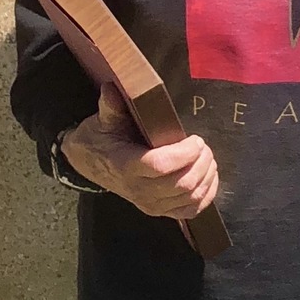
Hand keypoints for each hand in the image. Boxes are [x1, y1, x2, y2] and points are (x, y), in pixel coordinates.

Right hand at [61, 85, 218, 218]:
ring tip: (206, 157)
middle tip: (203, 146)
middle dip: (201, 162)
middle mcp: (138, 190)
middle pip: (181, 184)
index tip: (195, 139)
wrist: (91, 163)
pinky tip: (209, 177)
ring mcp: (150, 205)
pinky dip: (207, 194)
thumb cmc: (102, 138)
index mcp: (126, 166)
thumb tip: (111, 88)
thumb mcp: (103, 120)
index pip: (160, 166)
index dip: (184, 154)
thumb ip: (111, 106)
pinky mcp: (160, 211)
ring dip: (206, 175)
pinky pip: (191, 210)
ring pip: (190, 197)